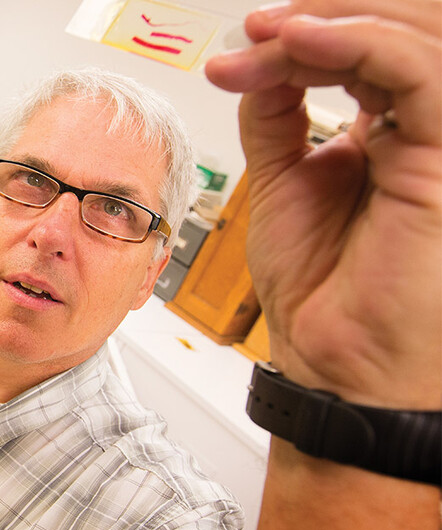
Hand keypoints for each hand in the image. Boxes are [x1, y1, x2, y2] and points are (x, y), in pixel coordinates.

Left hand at [206, 0, 441, 407]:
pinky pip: (417, 71)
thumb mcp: (282, 178)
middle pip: (403, 27)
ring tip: (265, 37)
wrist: (329, 358)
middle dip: (322, 14)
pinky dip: (355, 42)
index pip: (372, 45)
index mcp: (398, 129)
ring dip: (331, 21)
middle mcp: (428, 129)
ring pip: (416, 35)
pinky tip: (295, 44)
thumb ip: (278, 112)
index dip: (310, 28)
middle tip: (253, 30)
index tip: (243, 41)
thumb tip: (259, 56)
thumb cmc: (319, 288)